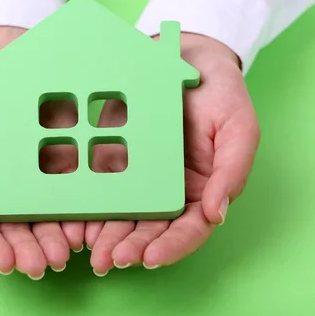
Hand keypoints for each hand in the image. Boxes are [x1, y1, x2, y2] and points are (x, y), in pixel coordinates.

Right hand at [0, 27, 84, 278]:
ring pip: (50, 213)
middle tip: (47, 263)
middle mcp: (7, 186)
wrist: (2, 50)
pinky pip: (77, 184)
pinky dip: (83, 205)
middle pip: (18, 227)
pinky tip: (90, 218)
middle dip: (32, 249)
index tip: (8, 262)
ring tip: (70, 248)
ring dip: (59, 235)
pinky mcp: (68, 155)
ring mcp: (39, 172)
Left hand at [85, 33, 259, 274]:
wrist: (187, 54)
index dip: (171, 247)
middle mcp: (169, 189)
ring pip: (122, 212)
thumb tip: (216, 216)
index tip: (150, 259)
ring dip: (106, 234)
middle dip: (130, 247)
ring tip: (89, 249)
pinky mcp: (114, 155)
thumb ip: (232, 172)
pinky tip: (74, 217)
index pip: (189, 228)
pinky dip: (88, 202)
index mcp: (201, 189)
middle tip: (108, 261)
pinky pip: (99, 182)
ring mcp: (139, 174)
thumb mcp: (239, 128)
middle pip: (150, 228)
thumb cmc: (222, 93)